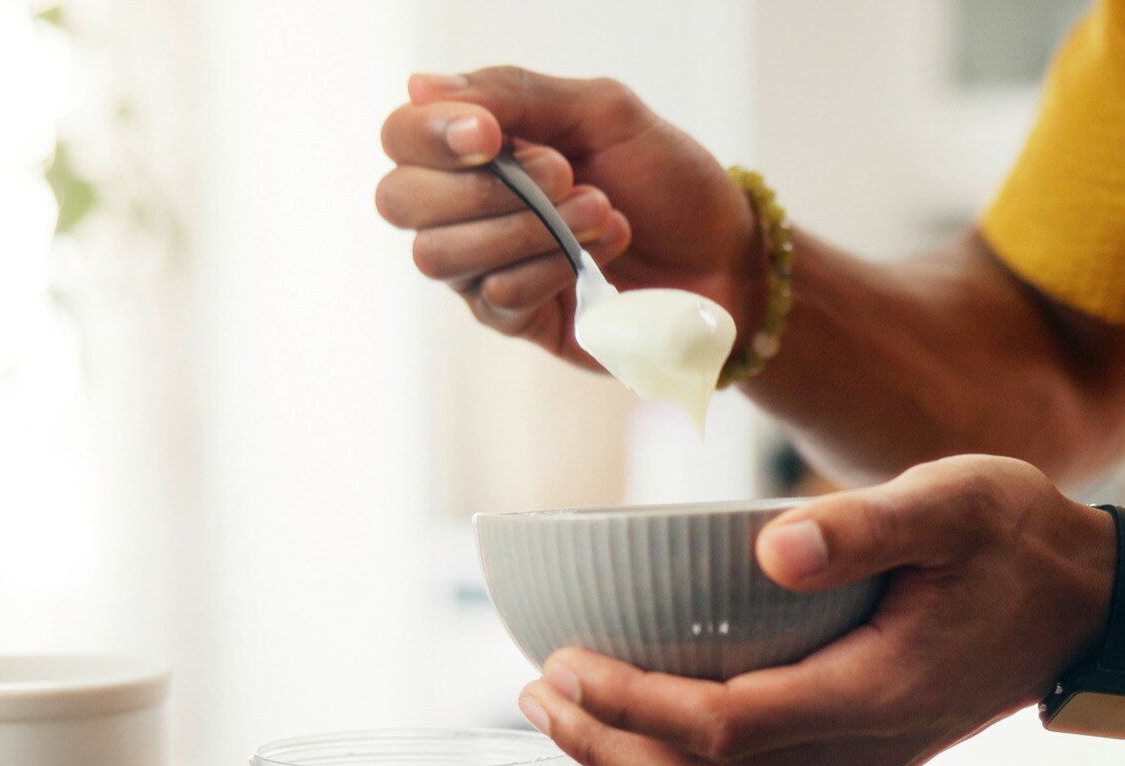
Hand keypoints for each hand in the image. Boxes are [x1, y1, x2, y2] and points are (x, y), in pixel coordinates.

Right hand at [376, 69, 759, 363]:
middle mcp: (465, 207)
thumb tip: (419, 85)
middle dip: (479, 186)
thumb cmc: (665, 177)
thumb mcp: (602, 112)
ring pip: (440, 256)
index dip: (428, 135)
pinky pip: (495, 298)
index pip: (401, 138)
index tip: (490, 134)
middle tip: (562, 172)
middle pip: (400, 201)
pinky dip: (549, 269)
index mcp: (477, 148)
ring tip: (601, 211)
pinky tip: (601, 259)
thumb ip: (516, 94)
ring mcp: (484, 268)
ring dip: (525, 227)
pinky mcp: (515, 320)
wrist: (725, 255)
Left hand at [517, 456, 1117, 765]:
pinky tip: (641, 710)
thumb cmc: (1027, 542)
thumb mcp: (959, 501)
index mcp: (878, 694)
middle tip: (531, 693)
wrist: (1099, 608)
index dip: (634, 704)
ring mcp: (863, 760)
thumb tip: (769, 549)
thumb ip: (865, 524)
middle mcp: (864, 749)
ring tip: (562, 709)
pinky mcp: (862, 750)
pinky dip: (680, 756)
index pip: (725, 725)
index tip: (564, 662)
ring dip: (633, 761)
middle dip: (606, 745)